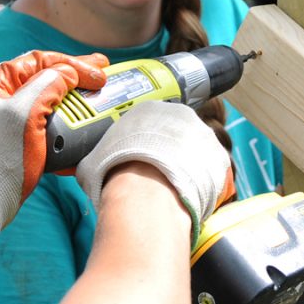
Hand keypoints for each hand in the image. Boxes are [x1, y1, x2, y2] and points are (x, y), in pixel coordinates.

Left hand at [0, 50, 108, 257]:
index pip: (37, 61)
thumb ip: (48, 84)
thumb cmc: (1, 159)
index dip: (72, 64)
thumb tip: (67, 74)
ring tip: (95, 96)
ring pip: (44, 97)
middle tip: (102, 73)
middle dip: (74, 76)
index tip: (98, 71)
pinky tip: (82, 120)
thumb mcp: (26, 113)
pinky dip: (63, 119)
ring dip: (71, 98)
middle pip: (42, 76)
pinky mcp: (12, 135)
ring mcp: (1, 115)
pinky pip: (42, 119)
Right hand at [76, 102, 236, 242]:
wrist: (146, 192)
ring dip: (189, 166)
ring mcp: (203, 135)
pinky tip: (191, 194)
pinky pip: (212, 169)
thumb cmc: (116, 173)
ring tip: (176, 188)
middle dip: (170, 153)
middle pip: (177, 133)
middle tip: (160, 174)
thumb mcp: (92, 162)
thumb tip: (84, 170)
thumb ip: (93, 160)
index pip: (150, 121)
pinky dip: (203, 181)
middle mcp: (179, 115)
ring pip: (197, 150)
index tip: (144, 157)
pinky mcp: (219, 158)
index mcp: (148, 109)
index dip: (147, 142)